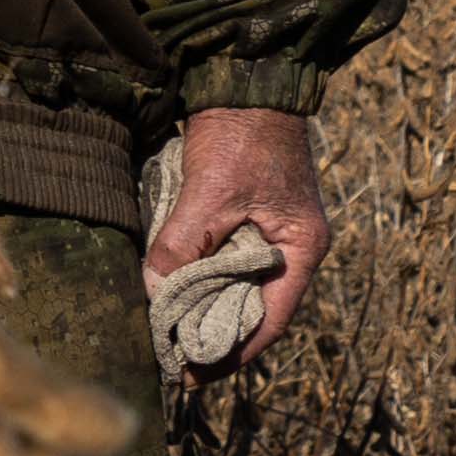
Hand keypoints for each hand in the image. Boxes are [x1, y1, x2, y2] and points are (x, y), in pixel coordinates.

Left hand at [147, 105, 328, 371]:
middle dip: (213, 337)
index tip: (191, 376)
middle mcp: (291, 248)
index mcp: (300, 248)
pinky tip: (171, 293)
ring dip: (204, 310)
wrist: (246, 79)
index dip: (231, 354)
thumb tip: (154, 290)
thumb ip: (183, 242)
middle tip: (171, 360)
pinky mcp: (246, 219)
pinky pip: (224, 264)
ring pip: (236, 289)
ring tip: (167, 335)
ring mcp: (271, 234)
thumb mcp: (211, 191)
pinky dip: (200, 280)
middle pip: (253, 311)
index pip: (269, 322)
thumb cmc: (242, 133)